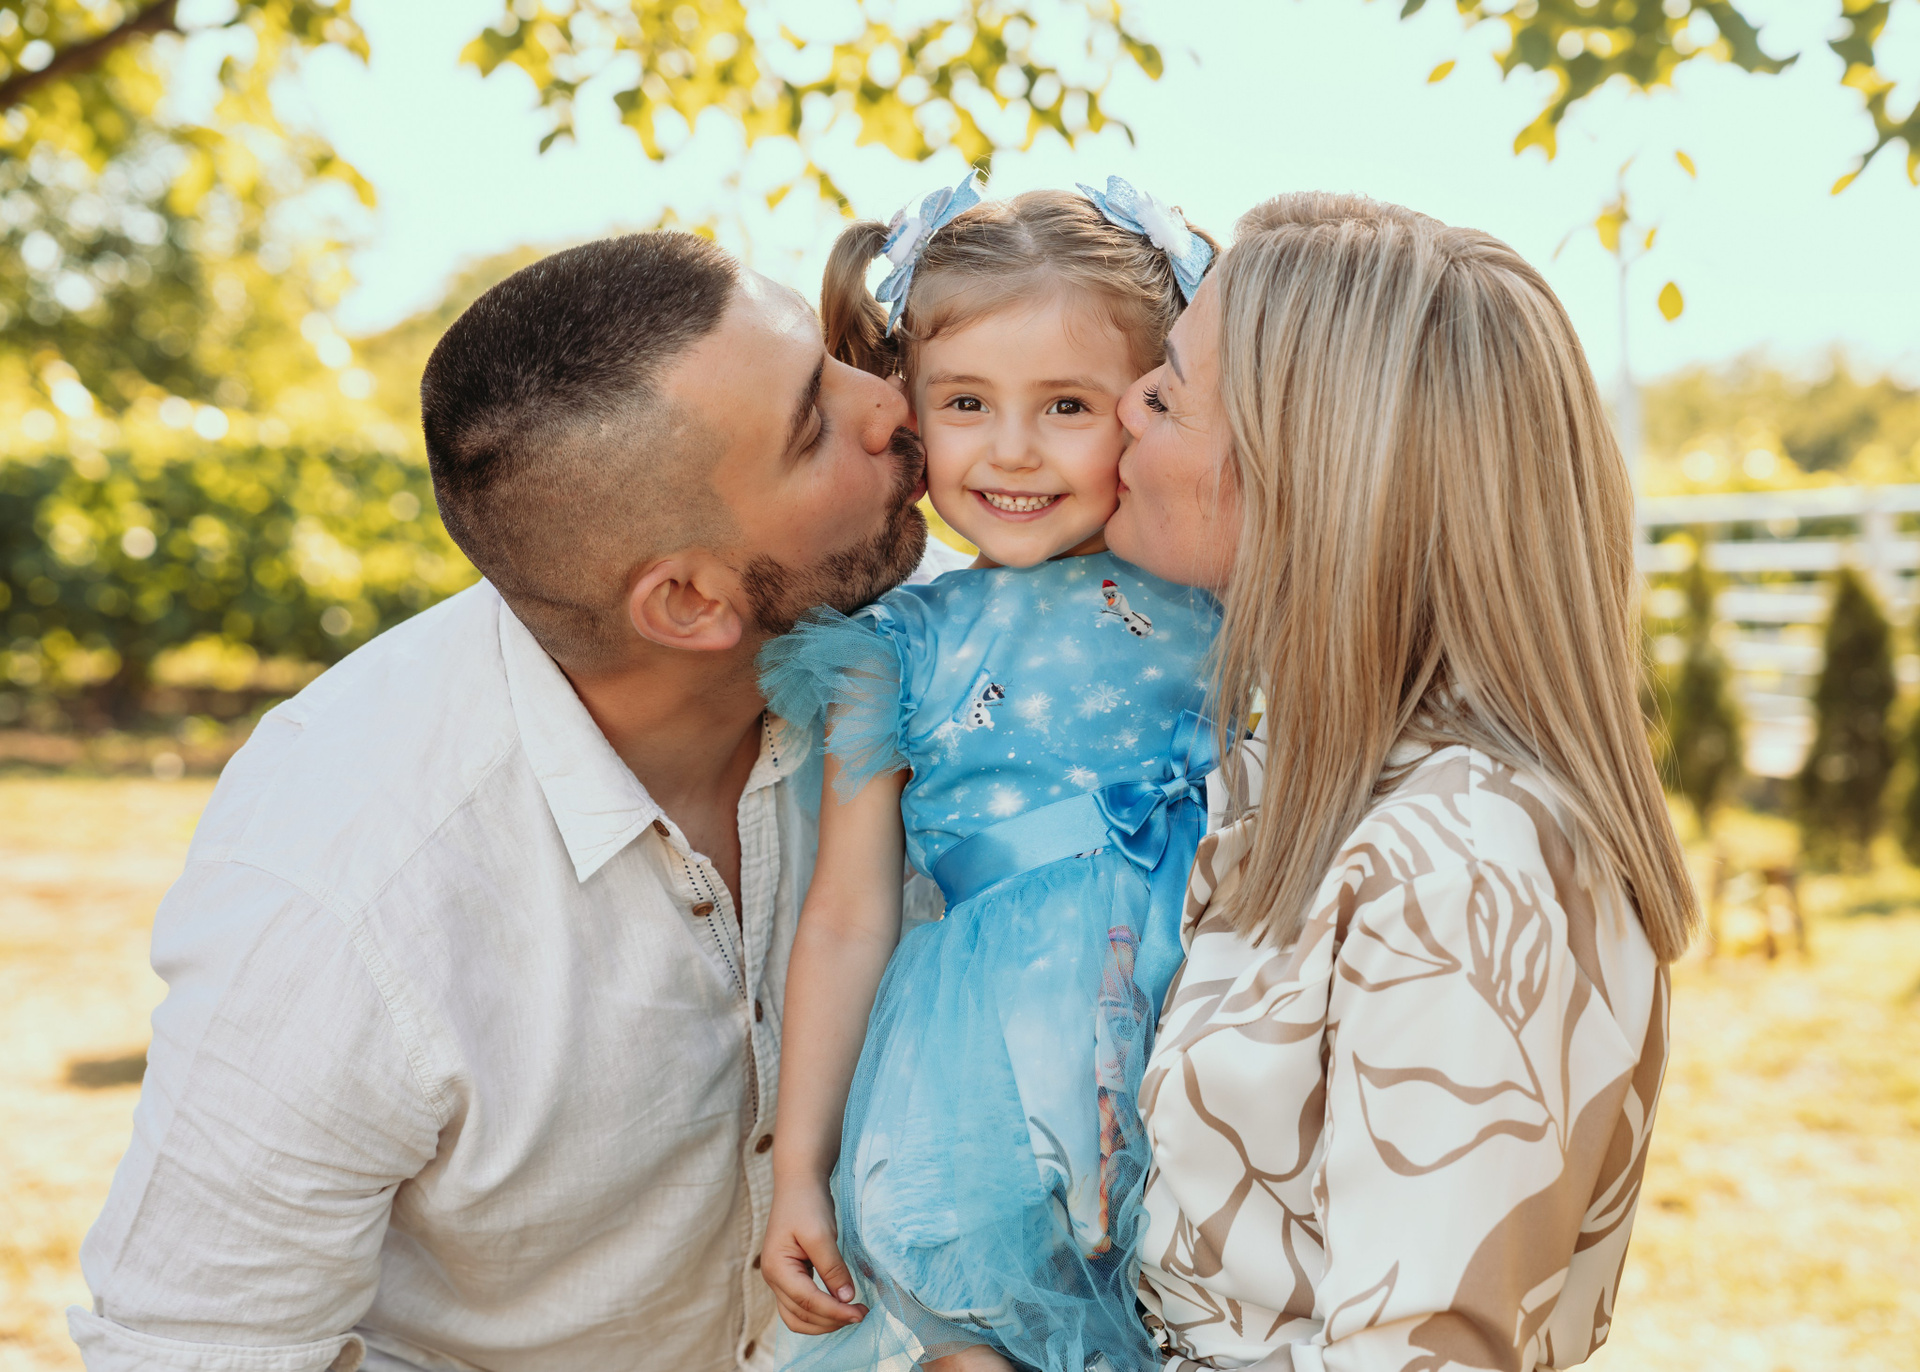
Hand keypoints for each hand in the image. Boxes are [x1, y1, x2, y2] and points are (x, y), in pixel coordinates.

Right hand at [761, 1177, 867, 1334]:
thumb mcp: (821, 1234)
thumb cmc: (807, 1204)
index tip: (860, 1313)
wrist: (799, 1182)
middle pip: (800, 1315)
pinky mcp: (790, 1276)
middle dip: (831, 1320)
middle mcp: (773, 1278)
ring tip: (851, 1313)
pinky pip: (801, 1305)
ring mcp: (780, 1278)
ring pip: (798, 1316)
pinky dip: (819, 1312)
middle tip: (861, 1314)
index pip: (807, 1302)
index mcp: (776, 1268)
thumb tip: (847, 1299)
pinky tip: (839, 1306)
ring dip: (824, 1321)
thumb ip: (832, 1268)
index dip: (835, 1312)